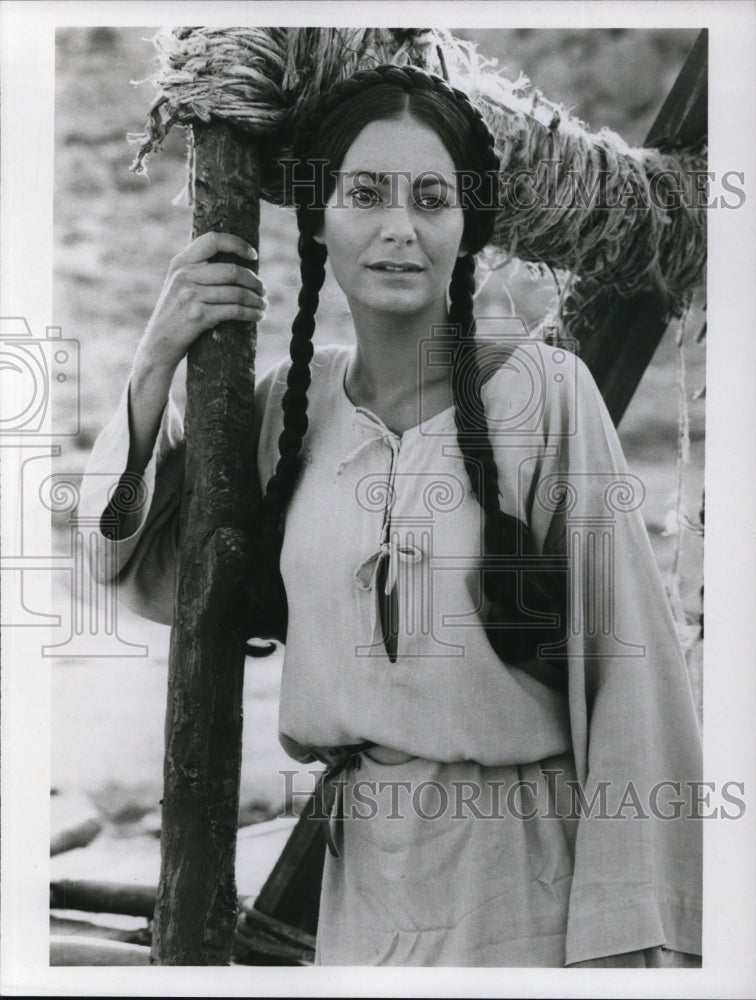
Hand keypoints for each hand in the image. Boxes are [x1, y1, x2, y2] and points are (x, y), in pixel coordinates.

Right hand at [137, 231, 266, 377]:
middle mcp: (185, 276)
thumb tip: (223, 250)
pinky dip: (251, 314)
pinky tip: (258, 316)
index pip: (213, 240)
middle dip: (254, 281)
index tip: (253, 256)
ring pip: (236, 293)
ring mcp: (191, 296)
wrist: (159, 342)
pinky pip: (234, 311)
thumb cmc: (175, 312)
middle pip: (232, 271)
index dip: (237, 244)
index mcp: (181, 262)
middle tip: (263, 289)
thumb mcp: (177, 282)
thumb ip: (195, 267)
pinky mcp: (198, 316)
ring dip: (256, 300)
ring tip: (263, 305)